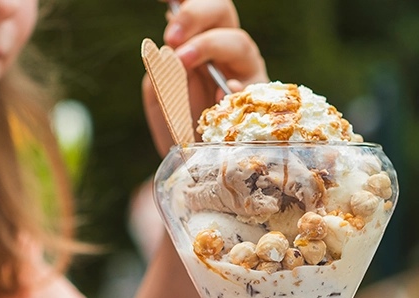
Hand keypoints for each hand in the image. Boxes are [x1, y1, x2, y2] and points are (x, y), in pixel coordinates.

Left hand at [143, 0, 268, 155]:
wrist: (193, 161)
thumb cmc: (178, 122)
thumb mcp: (159, 95)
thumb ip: (160, 72)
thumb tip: (171, 55)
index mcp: (198, 40)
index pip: (197, 6)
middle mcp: (225, 49)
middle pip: (222, 10)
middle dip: (194, 15)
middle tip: (170, 37)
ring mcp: (245, 70)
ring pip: (239, 41)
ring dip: (208, 45)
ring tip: (184, 61)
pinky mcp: (259, 99)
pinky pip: (253, 85)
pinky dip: (235, 86)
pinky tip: (220, 94)